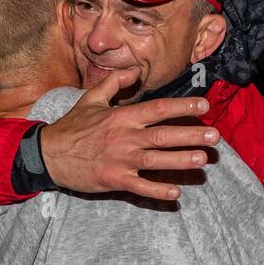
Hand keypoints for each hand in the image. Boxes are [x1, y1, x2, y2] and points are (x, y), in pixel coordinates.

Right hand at [38, 68, 220, 200]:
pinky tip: (176, 193)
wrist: (48, 154)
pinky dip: (158, 191)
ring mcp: (121, 160)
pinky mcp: (114, 180)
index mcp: (122, 117)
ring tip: (203, 159)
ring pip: (156, 160)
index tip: (204, 106)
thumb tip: (135, 71)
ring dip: (181, 160)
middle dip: (191, 135)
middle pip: (163, 135)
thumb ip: (115, 83)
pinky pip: (140, 186)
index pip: (158, 109)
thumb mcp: (91, 99)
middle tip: (215, 136)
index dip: (182, 107)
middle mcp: (125, 137)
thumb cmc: (72, 127)